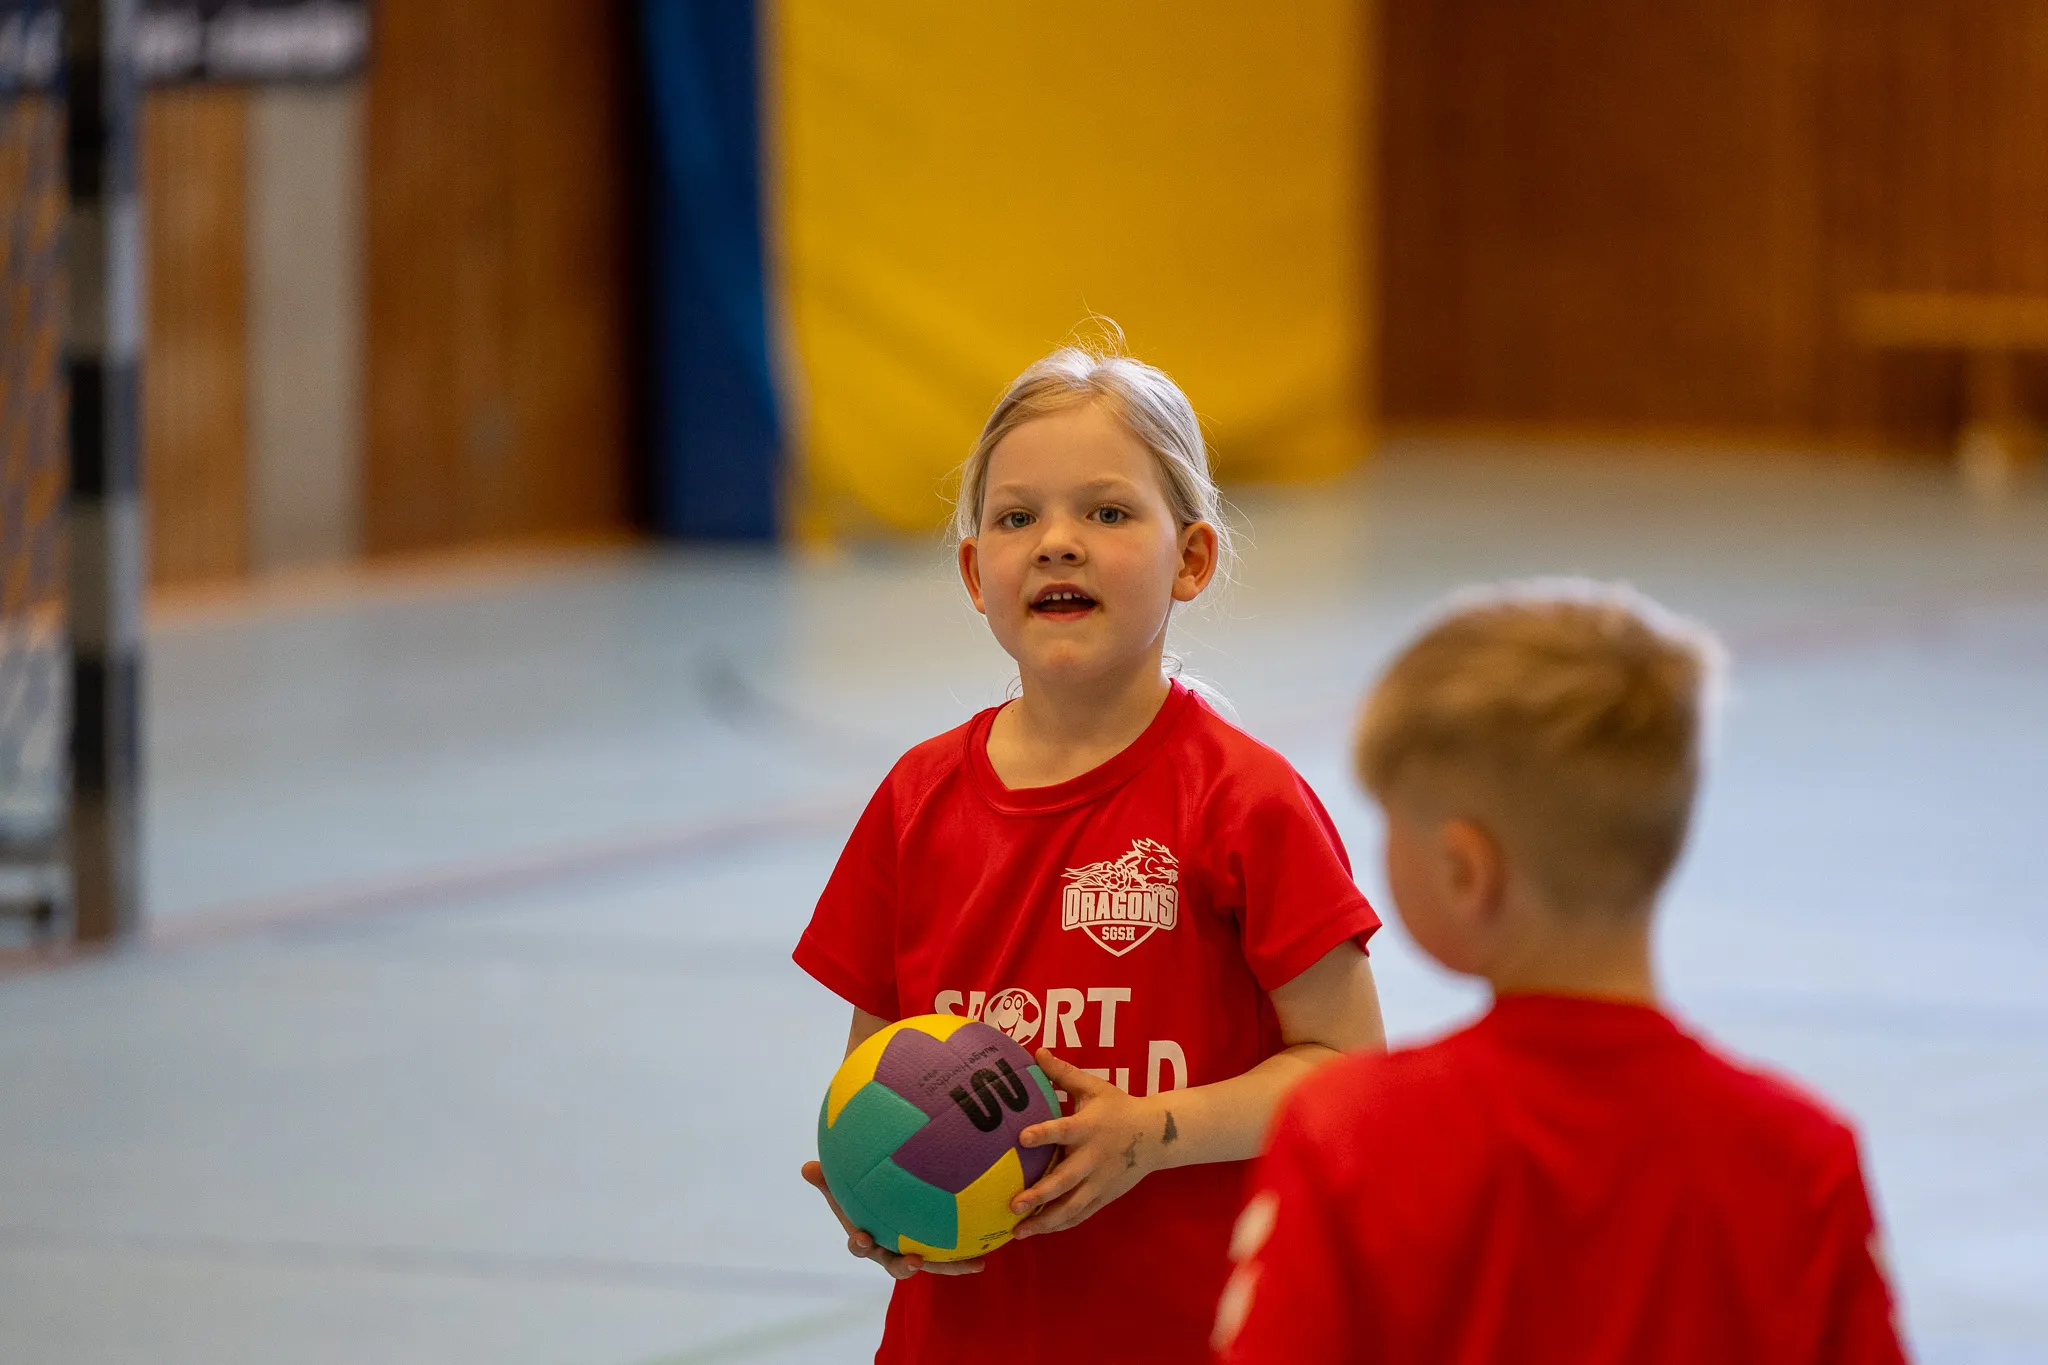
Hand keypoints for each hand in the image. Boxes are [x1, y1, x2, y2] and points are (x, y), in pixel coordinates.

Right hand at [800, 1160, 984, 1278]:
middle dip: (903, 1267)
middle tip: (913, 1262)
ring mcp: (914, 1252)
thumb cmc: (860, 1193)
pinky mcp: (935, 1249)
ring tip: (973, 1265)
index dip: (859, 1244)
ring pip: (932, 1264)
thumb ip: (828, 1179)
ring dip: (951, 1267)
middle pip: (895, 1264)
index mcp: (867, 1237)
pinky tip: (988, 1253)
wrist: (886, 1200)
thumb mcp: (842, 1185)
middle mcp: (890, 1250)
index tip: (862, 1237)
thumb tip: (806, 1166)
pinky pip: (952, 1253)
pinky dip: (968, 1255)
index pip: (859, 1245)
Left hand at [1010, 1050, 1168, 1237]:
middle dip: (1039, 1194)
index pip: (1063, 1130)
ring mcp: (1099, 1182)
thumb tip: (1036, 1051)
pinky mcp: (1103, 1197)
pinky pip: (1080, 1215)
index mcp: (1088, 1128)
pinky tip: (1038, 1232)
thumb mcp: (1094, 1087)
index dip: (1043, 1134)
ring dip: (1045, 1221)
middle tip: (1013, 1203)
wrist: (1156, 1136)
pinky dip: (1060, 1225)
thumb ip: (1064, 1073)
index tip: (1021, 1139)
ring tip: (1018, 1231)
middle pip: (1065, 1180)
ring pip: (1072, 1207)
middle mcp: (1092, 1158)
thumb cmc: (1118, 1107)